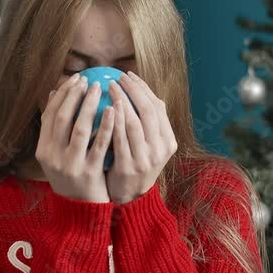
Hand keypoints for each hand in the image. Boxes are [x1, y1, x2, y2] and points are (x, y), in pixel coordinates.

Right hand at [35, 73, 115, 202]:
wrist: (81, 210)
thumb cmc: (73, 176)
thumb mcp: (57, 155)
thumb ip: (55, 129)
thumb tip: (53, 94)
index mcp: (43, 150)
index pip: (49, 115)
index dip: (61, 95)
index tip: (75, 79)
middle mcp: (53, 157)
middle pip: (62, 118)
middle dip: (74, 95)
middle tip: (87, 80)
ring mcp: (71, 165)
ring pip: (80, 129)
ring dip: (89, 105)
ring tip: (100, 89)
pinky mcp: (89, 172)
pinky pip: (99, 145)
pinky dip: (105, 125)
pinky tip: (113, 111)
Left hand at [106, 71, 176, 203]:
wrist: (129, 197)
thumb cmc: (135, 163)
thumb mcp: (149, 145)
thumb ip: (148, 123)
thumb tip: (141, 91)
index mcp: (168, 141)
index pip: (158, 107)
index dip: (143, 88)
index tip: (129, 75)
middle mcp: (160, 149)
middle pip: (148, 112)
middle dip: (133, 91)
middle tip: (117, 77)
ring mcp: (145, 159)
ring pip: (135, 123)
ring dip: (122, 102)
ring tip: (109, 87)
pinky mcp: (129, 167)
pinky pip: (120, 139)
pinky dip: (113, 121)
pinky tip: (104, 108)